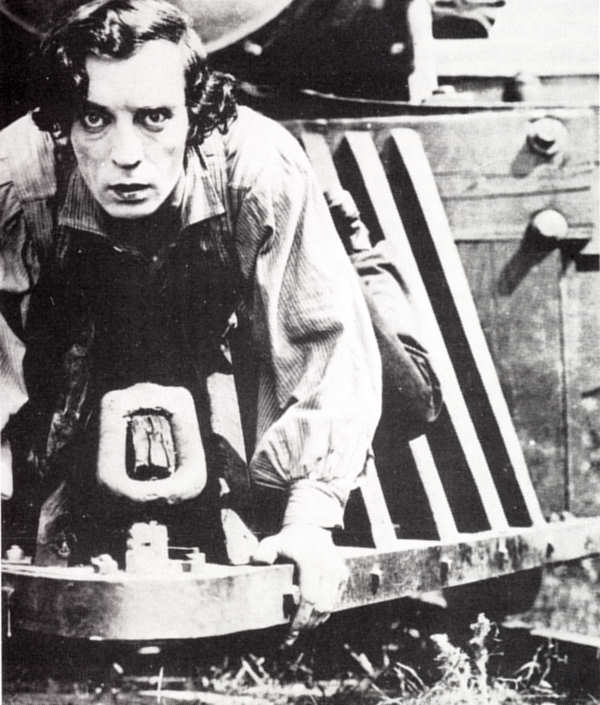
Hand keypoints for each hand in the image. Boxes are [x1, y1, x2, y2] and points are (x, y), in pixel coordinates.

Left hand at [251, 524, 347, 640]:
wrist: (311, 528)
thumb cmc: (288, 541)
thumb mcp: (271, 543)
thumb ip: (263, 554)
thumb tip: (256, 564)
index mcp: (310, 562)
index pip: (308, 598)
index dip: (300, 619)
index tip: (289, 633)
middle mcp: (328, 568)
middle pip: (320, 607)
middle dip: (306, 625)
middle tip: (291, 637)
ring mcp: (338, 572)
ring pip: (329, 608)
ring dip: (314, 622)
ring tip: (298, 629)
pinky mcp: (343, 576)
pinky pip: (334, 601)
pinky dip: (322, 613)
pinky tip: (309, 617)